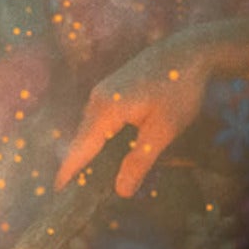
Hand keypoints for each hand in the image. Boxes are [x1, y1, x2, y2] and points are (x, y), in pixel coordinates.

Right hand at [53, 32, 220, 197]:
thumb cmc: (179, 88)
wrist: (190, 50)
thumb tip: (121, 192)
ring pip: (91, 130)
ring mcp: (103, 92)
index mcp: (106, 110)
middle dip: (79, 167)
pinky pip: (99, 121)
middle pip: (82, 141)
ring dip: (90, 154)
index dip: (68, 173)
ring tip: (91, 180)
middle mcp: (97, 99)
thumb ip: (140, 161)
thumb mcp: (164, 130)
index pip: (80, 149)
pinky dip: (100, 140)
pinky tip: (110, 153)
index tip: (57, 194)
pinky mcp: (112, 90)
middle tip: (79, 198)